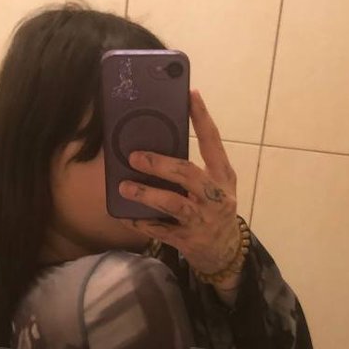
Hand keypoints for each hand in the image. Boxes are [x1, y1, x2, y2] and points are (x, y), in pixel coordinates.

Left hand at [116, 88, 241, 278]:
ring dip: (147, 195)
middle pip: (189, 175)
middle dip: (161, 164)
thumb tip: (160, 140)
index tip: (190, 95)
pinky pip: (159, 230)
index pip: (214, 142)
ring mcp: (202, 220)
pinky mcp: (187, 240)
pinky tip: (124, 214)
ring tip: (124, 187)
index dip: (202, 118)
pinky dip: (140, 222)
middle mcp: (216, 197)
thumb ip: (197, 166)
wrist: (225, 253)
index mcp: (223, 176)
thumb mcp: (216, 185)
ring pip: (173, 204)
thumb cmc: (215, 210)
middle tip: (134, 156)